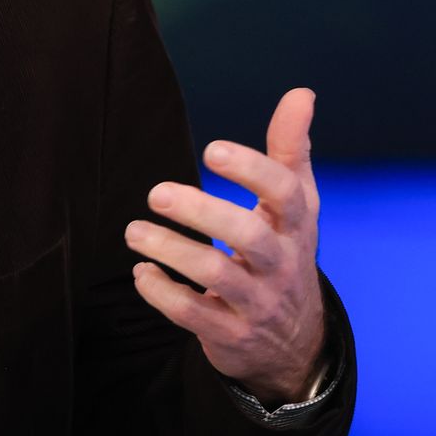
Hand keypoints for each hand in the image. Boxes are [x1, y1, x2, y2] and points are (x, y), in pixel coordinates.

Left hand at [126, 86, 326, 404]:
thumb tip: (302, 93)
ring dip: (170, 250)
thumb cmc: (286, 252)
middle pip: (248, 235)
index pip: (285, 194)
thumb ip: (292, 149)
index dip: (252, 169)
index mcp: (297, 226)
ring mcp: (256, 302)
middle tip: (156, 193)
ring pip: (215, 275)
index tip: (212, 150)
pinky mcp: (229, 333)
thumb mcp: (297, 205)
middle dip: (201, 211)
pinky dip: (161, 292)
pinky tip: (142, 270)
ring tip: (134, 231)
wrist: (295, 343)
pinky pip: (192, 314)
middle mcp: (281, 264)